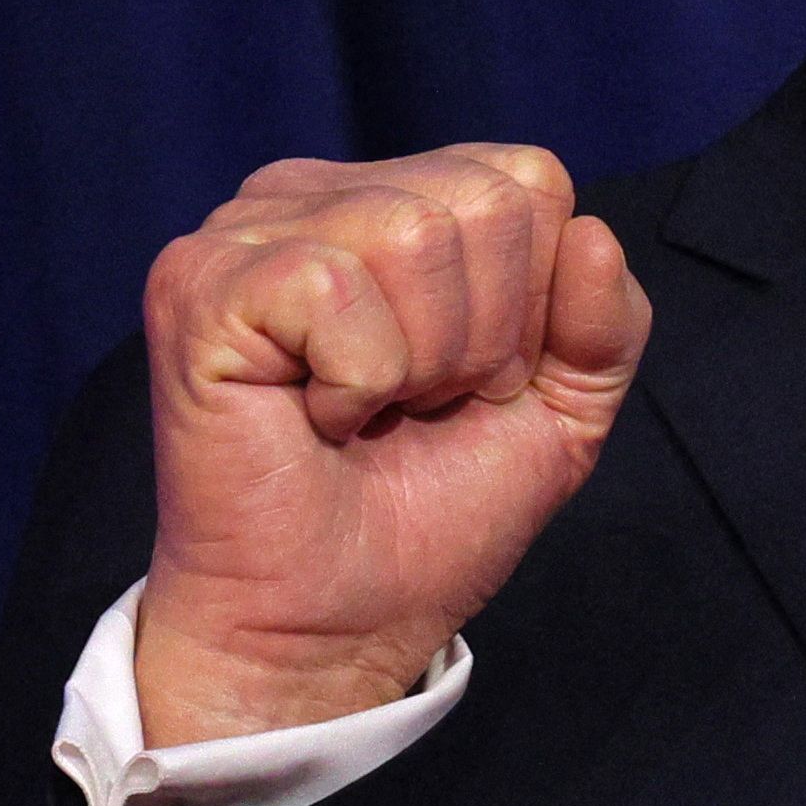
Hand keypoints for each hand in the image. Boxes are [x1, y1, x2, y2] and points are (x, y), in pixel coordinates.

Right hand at [130, 144, 650, 744]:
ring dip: (420, 362)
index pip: (528, 178)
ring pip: (415, 232)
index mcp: (387, 198)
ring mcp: (244, 234)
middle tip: (414, 407)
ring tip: (366, 414)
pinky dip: (356, 381)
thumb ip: (605, 322)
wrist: (328, 628)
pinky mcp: (200, 286)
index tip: (468, 387)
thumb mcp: (559, 413)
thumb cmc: (422, 520)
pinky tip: (314, 418)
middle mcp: (309, 195)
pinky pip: (337, 290)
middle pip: (485, 200)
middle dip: (482, 336)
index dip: (532, 306)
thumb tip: (592, 232)